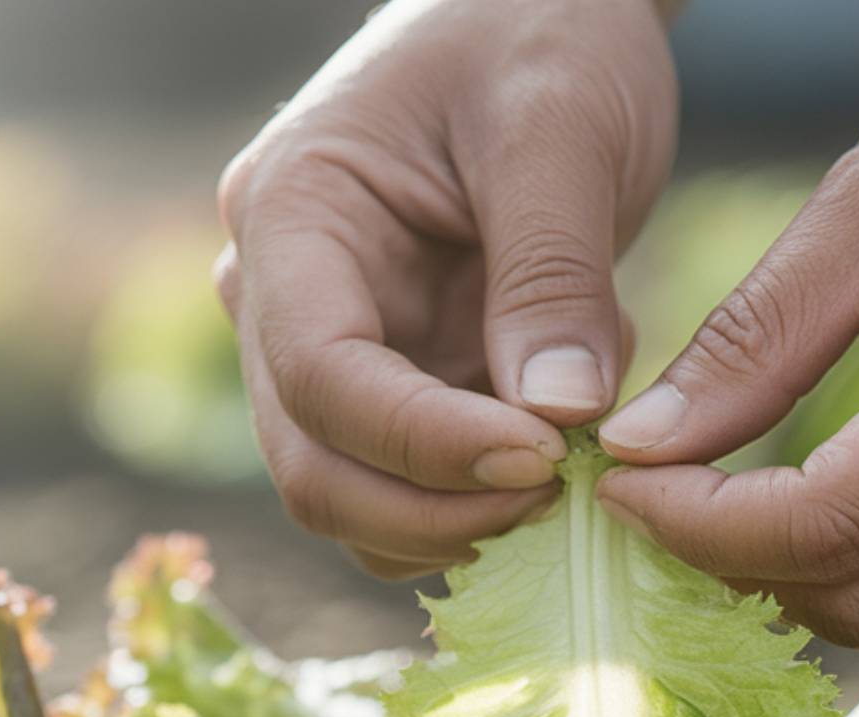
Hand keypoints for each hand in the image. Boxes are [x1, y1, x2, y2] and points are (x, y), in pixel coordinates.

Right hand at [217, 0, 676, 576]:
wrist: (544, 19)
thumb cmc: (541, 34)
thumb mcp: (559, 129)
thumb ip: (553, 275)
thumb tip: (558, 419)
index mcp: (294, 218)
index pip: (321, 379)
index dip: (426, 445)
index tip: (547, 459)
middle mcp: (286, 302)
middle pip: (316, 471)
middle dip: (436, 513)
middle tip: (563, 497)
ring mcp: (337, 355)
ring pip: (357, 502)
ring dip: (460, 525)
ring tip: (571, 468)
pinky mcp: (398, 387)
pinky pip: (414, 491)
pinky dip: (481, 506)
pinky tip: (561, 450)